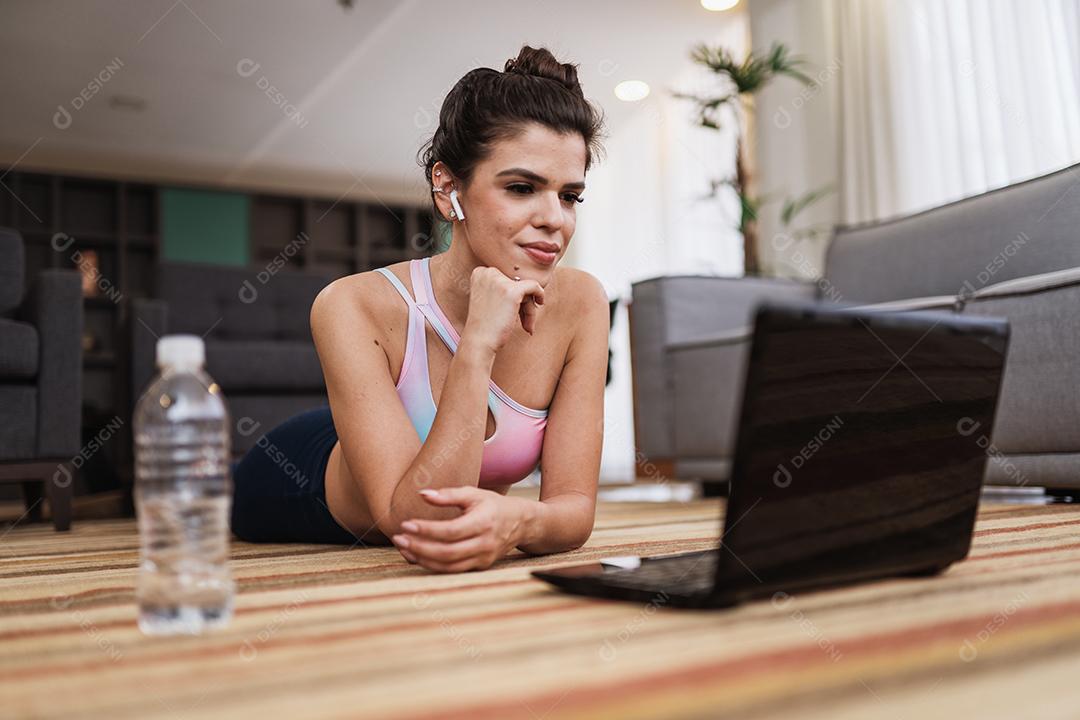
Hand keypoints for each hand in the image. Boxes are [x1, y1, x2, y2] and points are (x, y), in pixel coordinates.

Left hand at [391, 487, 523, 571]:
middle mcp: (484, 544)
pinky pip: (452, 570)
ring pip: (448, 566)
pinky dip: (432, 565)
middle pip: (447, 552)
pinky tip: (416, 556)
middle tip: (398, 538)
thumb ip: (448, 495)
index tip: (406, 523)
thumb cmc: (493, 505)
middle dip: (419, 547)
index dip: (426, 529)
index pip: (450, 531)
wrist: (521, 523)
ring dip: (422, 559)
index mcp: (483, 522)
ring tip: (403, 548)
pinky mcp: (479, 567)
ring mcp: (483, 558)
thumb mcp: (474, 494)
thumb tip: (422, 494)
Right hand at [462, 266, 544, 353]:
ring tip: (525, 325)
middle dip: (522, 301)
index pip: (506, 278)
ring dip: (528, 307)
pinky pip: (534, 286)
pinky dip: (540, 294)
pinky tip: (541, 302)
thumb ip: (503, 287)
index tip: (510, 311)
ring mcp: (500, 281)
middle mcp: (488, 273)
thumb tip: (529, 281)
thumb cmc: (486, 325)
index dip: (512, 295)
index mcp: (480, 272)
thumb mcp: (489, 299)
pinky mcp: (512, 291)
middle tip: (521, 321)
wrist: (479, 341)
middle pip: (516, 282)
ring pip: (525, 288)